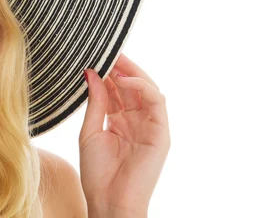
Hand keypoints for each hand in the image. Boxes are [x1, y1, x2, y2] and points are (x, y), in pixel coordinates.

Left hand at [79, 53, 169, 214]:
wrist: (109, 202)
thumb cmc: (98, 173)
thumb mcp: (90, 131)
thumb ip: (95, 102)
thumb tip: (91, 72)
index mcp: (119, 120)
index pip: (117, 89)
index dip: (107, 72)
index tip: (94, 55)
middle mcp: (136, 120)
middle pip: (132, 86)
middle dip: (120, 66)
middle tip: (105, 50)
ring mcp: (150, 126)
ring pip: (147, 89)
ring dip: (132, 72)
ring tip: (114, 60)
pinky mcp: (161, 133)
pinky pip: (156, 102)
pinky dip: (142, 86)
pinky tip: (124, 79)